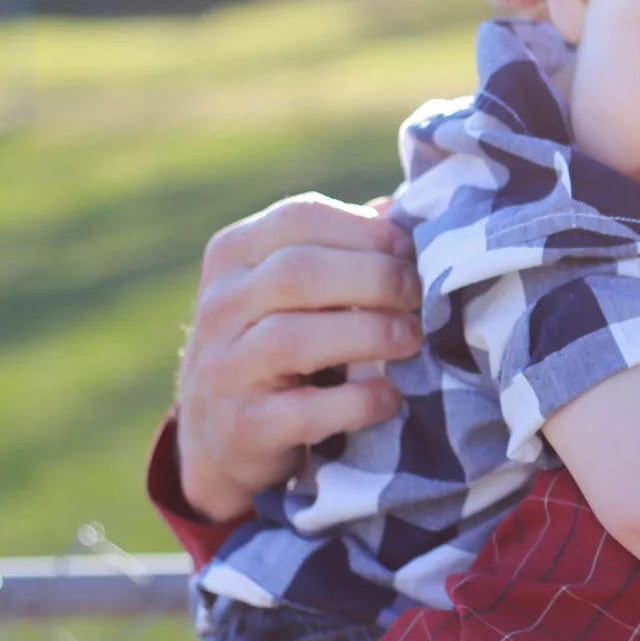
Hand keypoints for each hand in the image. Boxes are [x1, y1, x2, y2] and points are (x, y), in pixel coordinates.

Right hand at [175, 193, 421, 522]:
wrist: (221, 432)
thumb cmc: (280, 338)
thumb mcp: (292, 285)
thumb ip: (340, 245)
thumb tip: (404, 208)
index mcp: (234, 254)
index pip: (300, 217)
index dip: (367, 231)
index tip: (410, 252)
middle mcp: (219, 306)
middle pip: (299, 272)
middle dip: (376, 279)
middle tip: (420, 297)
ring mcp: (224, 368)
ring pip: (294, 338)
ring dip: (370, 334)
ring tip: (411, 339)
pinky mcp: (244, 427)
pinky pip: (306, 410)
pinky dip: (358, 402)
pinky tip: (389, 396)